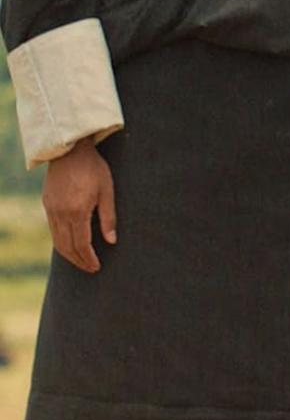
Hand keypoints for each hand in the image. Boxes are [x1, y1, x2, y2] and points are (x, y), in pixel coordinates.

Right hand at [43, 138, 115, 273]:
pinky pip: (53, 230)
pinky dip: (61, 242)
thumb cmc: (94, 168)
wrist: (70, 151)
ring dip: (69, 254)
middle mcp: (60, 214)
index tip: (97, 267)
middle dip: (79, 261)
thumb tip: (111, 241)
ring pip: (57, 241)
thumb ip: (109, 217)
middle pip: (67, 247)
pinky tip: (71, 244)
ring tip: (82, 261)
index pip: (81, 244)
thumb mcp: (107, 191)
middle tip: (91, 269)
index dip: (89, 258)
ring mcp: (51, 210)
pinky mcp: (47, 205)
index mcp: (77, 211)